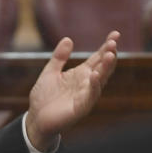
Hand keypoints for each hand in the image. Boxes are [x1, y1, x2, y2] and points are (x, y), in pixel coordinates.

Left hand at [25, 31, 119, 151]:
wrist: (36, 118)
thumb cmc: (44, 96)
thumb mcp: (50, 71)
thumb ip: (59, 57)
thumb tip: (68, 39)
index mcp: (81, 74)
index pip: (97, 58)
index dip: (106, 46)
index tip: (115, 34)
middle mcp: (87, 83)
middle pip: (102, 67)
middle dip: (109, 55)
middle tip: (113, 43)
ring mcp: (85, 95)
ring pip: (100, 80)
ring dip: (105, 68)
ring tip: (110, 55)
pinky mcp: (80, 108)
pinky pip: (89, 96)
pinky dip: (93, 86)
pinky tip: (95, 76)